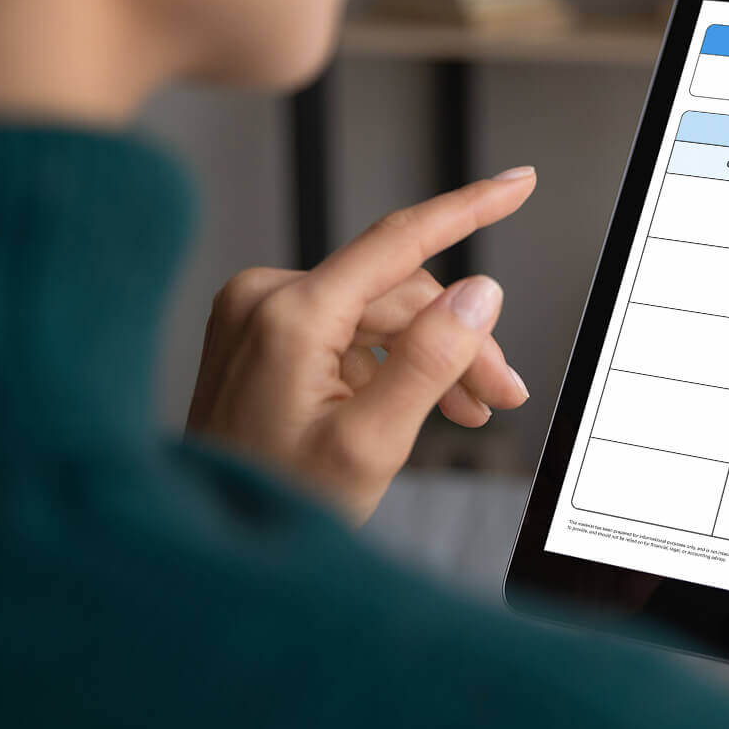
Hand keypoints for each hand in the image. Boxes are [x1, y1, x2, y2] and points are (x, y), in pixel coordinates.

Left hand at [186, 168, 536, 523]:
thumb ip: (430, 361)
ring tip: (469, 410)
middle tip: (502, 393)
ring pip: (379, 313)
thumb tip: (480, 294)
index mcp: (288, 317)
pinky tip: (415, 403)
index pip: (398, 241)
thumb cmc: (277, 503)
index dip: (468, 208)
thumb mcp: (371, 444)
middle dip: (457, 339)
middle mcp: (266, 297)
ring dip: (430, 355)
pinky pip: (347, 328)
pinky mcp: (261, 331)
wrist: (210, 544)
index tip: (518, 184)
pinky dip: (389, 361)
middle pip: (398, 294)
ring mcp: (258, 313)